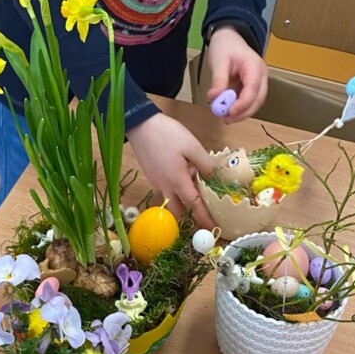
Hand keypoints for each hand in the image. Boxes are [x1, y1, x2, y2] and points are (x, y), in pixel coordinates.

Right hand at [127, 113, 216, 228]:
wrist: (140, 125)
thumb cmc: (168, 134)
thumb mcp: (192, 146)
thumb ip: (205, 165)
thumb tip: (213, 178)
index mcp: (178, 181)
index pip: (194, 206)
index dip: (205, 218)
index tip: (213, 229)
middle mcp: (165, 186)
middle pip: (178, 210)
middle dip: (190, 216)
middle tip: (203, 214)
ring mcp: (156, 182)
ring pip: (171, 199)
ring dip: (182, 201)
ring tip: (193, 187)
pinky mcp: (151, 176)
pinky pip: (165, 188)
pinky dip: (175, 188)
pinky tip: (181, 172)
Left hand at [206, 26, 267, 121]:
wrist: (229, 38)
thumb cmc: (225, 46)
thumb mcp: (219, 61)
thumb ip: (218, 80)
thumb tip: (214, 97)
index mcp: (254, 66)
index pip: (253, 89)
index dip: (243, 104)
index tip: (230, 113)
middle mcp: (261, 75)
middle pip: (258, 99)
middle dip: (244, 112)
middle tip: (227, 120)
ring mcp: (259, 81)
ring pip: (255, 102)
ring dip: (242, 112)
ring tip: (225, 117)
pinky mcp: (253, 85)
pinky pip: (249, 99)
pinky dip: (240, 107)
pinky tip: (228, 111)